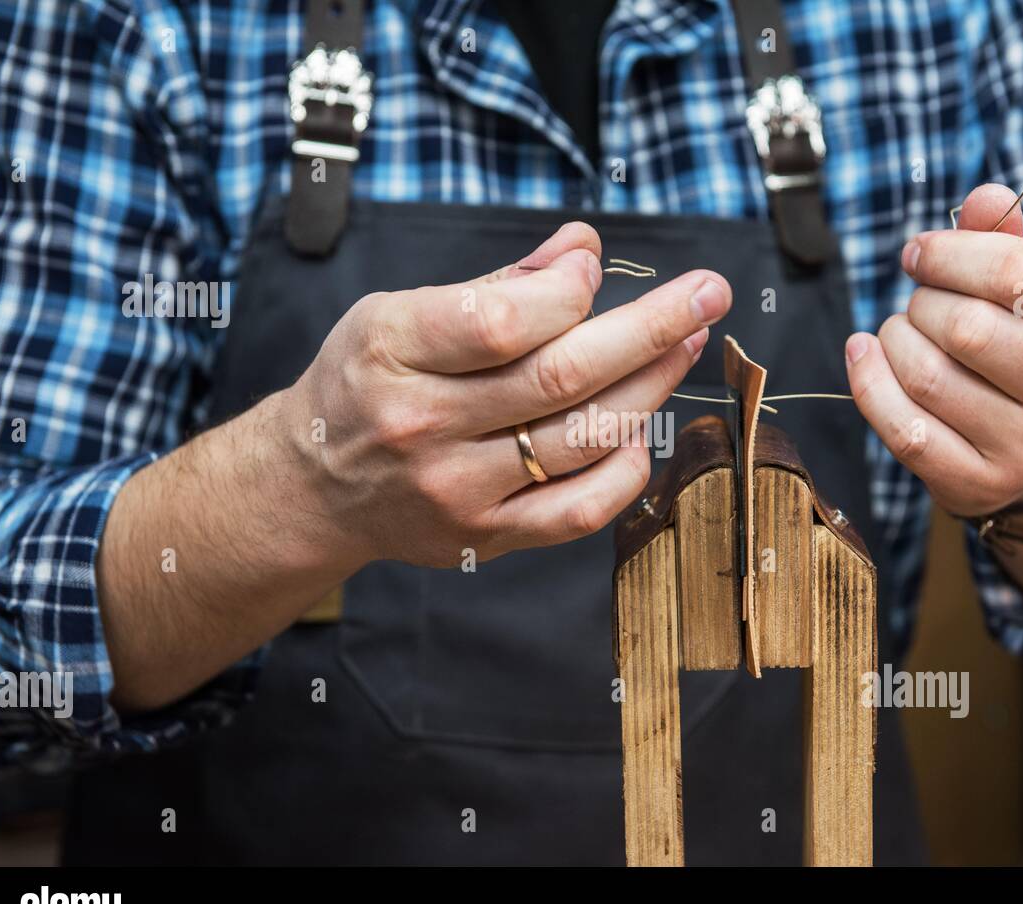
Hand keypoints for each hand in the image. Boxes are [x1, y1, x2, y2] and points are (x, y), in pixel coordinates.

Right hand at [280, 222, 730, 566]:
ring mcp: (456, 490)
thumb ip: (497, 281)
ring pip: (584, 439)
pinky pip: (579, 511)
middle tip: (709, 293)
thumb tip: (584, 248)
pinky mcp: (483, 536)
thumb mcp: (398, 311)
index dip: (569, 291)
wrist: (314, 486)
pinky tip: (640, 430)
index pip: (501, 321)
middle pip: (563, 376)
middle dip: (653, 328)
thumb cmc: (365, 381)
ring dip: (653, 386)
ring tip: (686, 346)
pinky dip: (625, 469)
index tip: (596, 270)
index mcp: (392, 350)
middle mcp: (422, 425)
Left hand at [845, 184, 1022, 516]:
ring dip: (894, 341)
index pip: (1019, 271)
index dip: (951, 252)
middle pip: (966, 327)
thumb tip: (984, 197)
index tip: (918, 255)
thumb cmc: (1021, 354)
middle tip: (918, 304)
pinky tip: (865, 356)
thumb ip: (1003, 238)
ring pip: (928, 377)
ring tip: (901, 334)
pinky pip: (903, 428)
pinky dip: (870, 383)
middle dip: (922, 303)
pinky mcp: (977, 484)